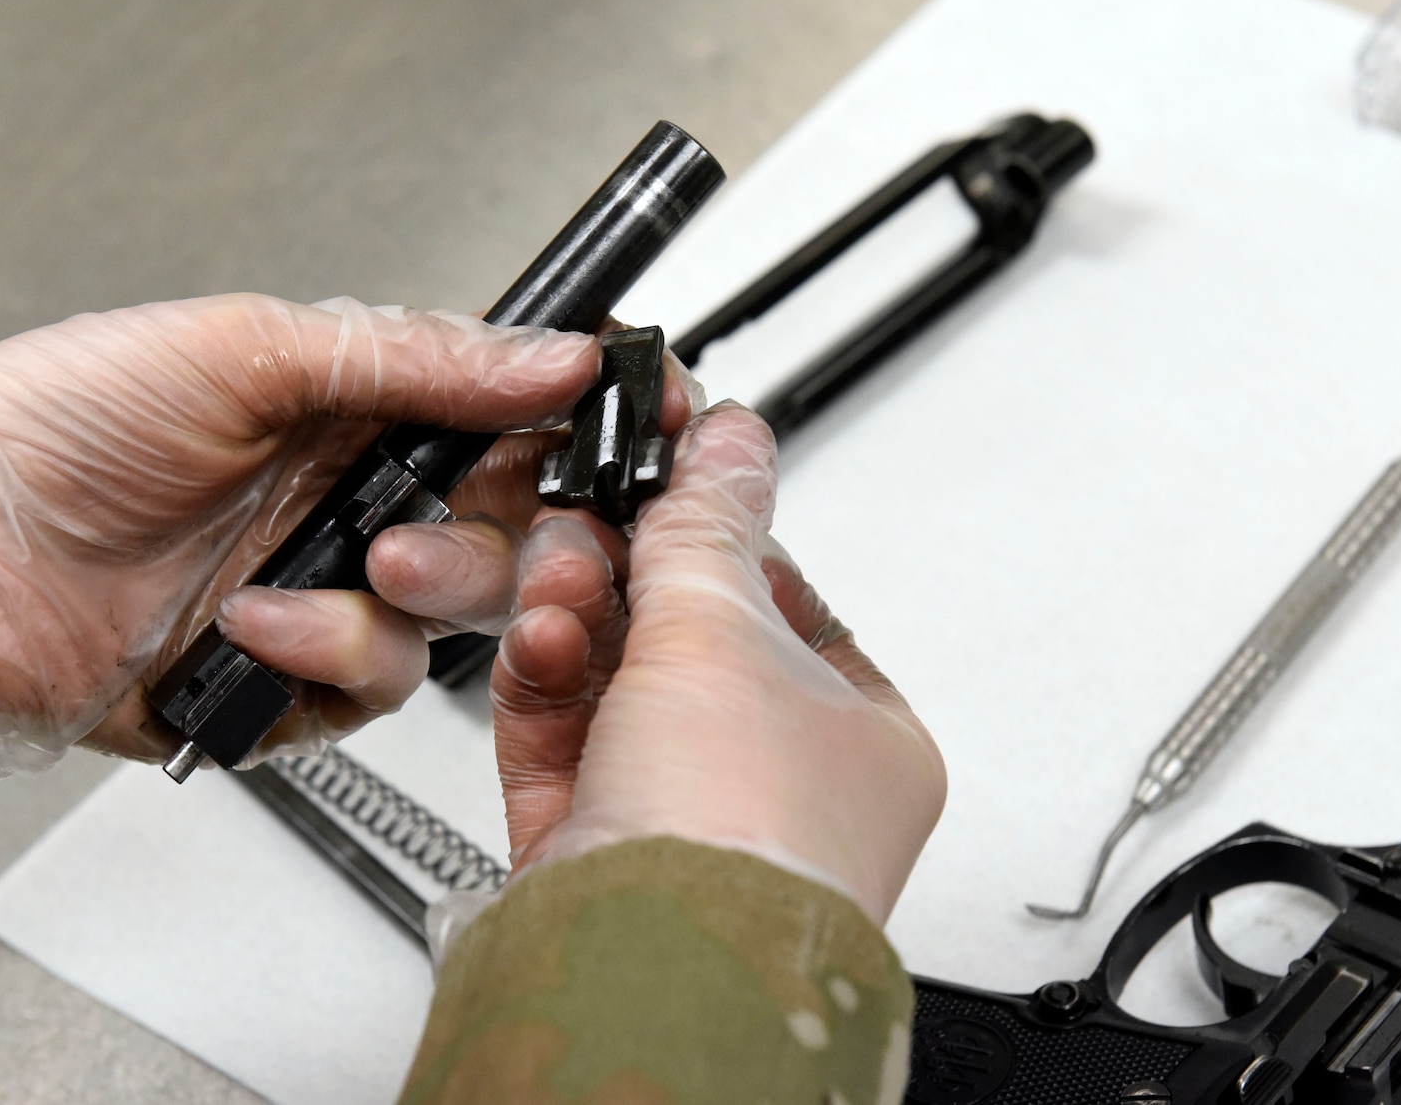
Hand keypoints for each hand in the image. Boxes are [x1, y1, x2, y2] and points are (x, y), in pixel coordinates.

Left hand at [0, 295, 613, 777]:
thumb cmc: (62, 422)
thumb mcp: (246, 351)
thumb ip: (415, 359)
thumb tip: (553, 351)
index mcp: (359, 409)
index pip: (513, 418)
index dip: (582, 427)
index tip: (639, 427)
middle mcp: (354, 502)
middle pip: (507, 538)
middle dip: (485, 550)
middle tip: (410, 542)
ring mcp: (320, 593)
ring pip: (445, 630)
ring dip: (380, 614)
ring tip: (285, 591)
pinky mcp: (280, 680)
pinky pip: (362, 695)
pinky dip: (315, 667)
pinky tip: (239, 633)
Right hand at [490, 403, 945, 923]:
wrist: (647, 963)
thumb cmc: (744, 832)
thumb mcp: (728, 631)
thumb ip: (707, 524)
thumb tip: (729, 438)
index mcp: (861, 737)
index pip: (788, 604)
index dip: (721, 537)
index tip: (665, 481)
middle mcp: (775, 782)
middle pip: (687, 638)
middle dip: (627, 573)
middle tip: (590, 516)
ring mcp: (681, 814)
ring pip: (615, 681)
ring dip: (579, 614)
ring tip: (559, 572)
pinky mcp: (593, 841)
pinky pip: (562, 736)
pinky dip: (545, 680)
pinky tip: (539, 637)